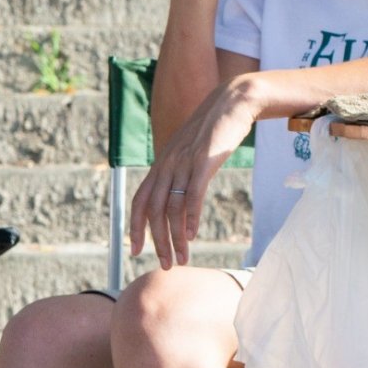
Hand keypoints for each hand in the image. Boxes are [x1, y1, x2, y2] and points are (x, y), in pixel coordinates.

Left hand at [130, 75, 261, 268]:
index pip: (140, 201)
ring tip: (182, 258)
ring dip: (175, 237)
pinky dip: (190, 216)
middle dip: (157, 242)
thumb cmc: (213, 131)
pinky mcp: (205, 160)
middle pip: (154, 211)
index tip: (134, 250)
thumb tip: (178, 197)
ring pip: (172, 207)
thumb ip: (180, 173)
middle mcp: (167, 165)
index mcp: (161, 165)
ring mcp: (185, 162)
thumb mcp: (190, 152)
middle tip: (165, 265)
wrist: (233, 101)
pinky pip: (193, 193)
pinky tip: (192, 234)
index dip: (135, 227)